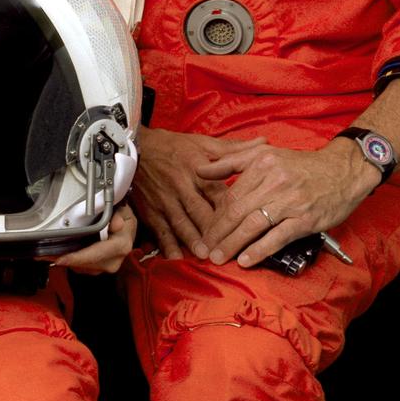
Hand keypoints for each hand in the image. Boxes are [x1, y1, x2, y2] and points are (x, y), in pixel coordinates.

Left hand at [52, 203, 136, 273]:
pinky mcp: (99, 267)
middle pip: (88, 265)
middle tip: (45, 255)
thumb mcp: (123, 210)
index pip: (98, 254)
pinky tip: (58, 254)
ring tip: (47, 254)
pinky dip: (70, 262)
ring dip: (66, 262)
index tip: (62, 259)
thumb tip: (116, 223)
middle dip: (67, 261)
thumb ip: (119, 214)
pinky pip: (82, 267)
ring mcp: (107, 265)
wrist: (128, 229)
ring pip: (83, 268)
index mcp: (120, 245)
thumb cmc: (122, 218)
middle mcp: (114, 259)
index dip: (79, 257)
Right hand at [129, 128, 260, 258]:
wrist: (134, 147)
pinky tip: (175, 257)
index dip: (231, 209)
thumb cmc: (173, 146)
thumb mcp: (203, 143)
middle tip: (227, 248)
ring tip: (204, 254)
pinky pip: (159, 230)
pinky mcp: (150, 211)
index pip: (217, 192)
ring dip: (192, 239)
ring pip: (181, 222)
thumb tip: (265, 142)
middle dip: (213, 231)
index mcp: (196, 170)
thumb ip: (234, 149)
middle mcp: (181, 187)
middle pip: (200, 211)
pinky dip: (167, 244)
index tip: (246, 223)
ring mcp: (165, 201)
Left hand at [194, 139, 377, 267]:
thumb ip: (230, 161)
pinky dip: (260, 249)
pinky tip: (246, 260)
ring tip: (218, 257)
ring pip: (253, 224)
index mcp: (260, 164)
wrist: (343, 171)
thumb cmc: (301, 166)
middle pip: (237, 211)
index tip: (202, 230)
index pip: (230, 194)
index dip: (214, 215)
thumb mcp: (265, 154)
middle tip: (203, 249)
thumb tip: (199, 170)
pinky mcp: (305, 220)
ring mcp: (290, 202)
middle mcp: (274, 182)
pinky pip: (278, 237)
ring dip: (233, 243)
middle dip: (217, 233)